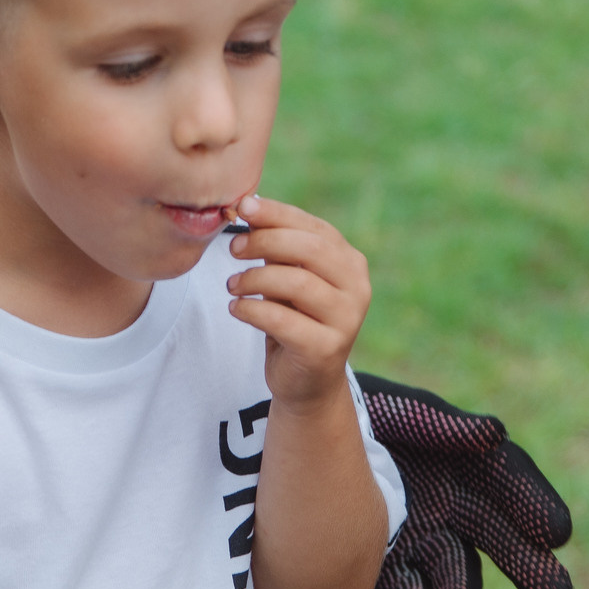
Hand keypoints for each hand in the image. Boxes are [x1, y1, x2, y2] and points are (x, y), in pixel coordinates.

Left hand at [225, 194, 371, 412]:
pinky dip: (252, 310)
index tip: (243, 207)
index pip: (314, 228)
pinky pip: (283, 320)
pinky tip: (236, 308)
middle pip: (309, 250)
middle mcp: (357, 287)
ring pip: (297, 283)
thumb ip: (277, 247)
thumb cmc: (294, 319)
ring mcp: (346, 319)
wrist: (307, 381)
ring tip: (231, 285)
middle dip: (265, 242)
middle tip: (233, 248)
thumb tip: (247, 207)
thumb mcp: (287, 278)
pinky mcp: (326, 349)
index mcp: (350, 262)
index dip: (277, 214)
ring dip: (255, 279)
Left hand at [356, 373, 573, 588]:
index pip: (507, 478)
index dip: (534, 503)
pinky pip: (406, 588)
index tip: (558, 533)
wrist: (290, 442)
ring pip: (451, 569)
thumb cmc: (348, 414)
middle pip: (495, 533)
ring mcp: (417, 532)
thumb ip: (438, 426)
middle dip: (526, 565)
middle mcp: (448, 498)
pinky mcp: (381, 560)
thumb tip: (493, 435)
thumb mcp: (392, 411)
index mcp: (459, 455)